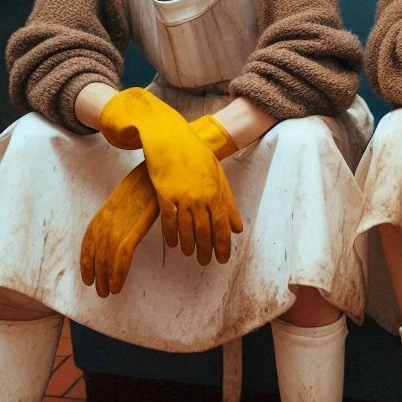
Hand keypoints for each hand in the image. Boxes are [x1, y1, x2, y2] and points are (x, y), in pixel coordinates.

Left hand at [80, 161, 159, 296]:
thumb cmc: (151, 181)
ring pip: (106, 258)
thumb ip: (126, 210)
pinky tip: (119, 286)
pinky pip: (121, 257)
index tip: (87, 276)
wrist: (160, 169)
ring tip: (108, 292)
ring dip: (106, 278)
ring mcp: (119, 222)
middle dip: (95, 273)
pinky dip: (118, 273)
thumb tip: (126, 219)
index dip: (86, 259)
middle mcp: (108, 217)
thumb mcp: (132, 195)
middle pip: (95, 251)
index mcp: (107, 210)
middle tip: (98, 290)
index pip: (89, 238)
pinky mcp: (134, 227)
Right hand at [99, 88, 242, 264]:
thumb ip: (228, 202)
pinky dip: (170, 234)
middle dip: (207, 250)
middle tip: (207, 262)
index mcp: (215, 193)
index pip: (221, 225)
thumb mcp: (218, 176)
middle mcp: (199, 197)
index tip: (223, 259)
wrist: (171, 139)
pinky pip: (168, 220)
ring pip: (186, 229)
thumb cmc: (197, 156)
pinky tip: (172, 243)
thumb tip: (237, 227)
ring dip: (189, 245)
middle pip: (204, 231)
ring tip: (190, 254)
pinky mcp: (164, 194)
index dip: (223, 245)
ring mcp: (181, 196)